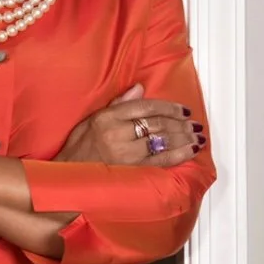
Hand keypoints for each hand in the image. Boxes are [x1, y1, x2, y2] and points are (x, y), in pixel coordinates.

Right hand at [56, 83, 204, 167]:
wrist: (68, 175)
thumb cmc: (78, 148)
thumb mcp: (92, 119)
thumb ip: (118, 103)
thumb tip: (139, 89)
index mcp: (107, 118)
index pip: (144, 107)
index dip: (167, 107)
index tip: (181, 109)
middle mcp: (117, 134)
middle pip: (156, 124)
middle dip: (179, 123)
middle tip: (193, 123)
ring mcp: (125, 153)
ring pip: (161, 141)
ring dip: (183, 138)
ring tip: (196, 135)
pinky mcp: (131, 170)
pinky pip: (160, 161)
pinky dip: (178, 155)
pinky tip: (189, 151)